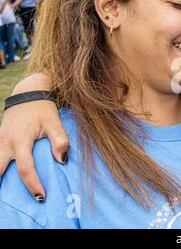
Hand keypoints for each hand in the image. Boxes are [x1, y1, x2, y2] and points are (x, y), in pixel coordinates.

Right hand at [0, 74, 67, 200]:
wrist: (28, 92)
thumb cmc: (43, 108)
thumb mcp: (54, 121)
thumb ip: (60, 140)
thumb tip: (62, 160)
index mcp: (20, 140)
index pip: (25, 168)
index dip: (33, 184)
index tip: (41, 196)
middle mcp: (5, 142)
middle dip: (2, 185)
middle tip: (14, 201)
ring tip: (5, 189)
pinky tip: (4, 174)